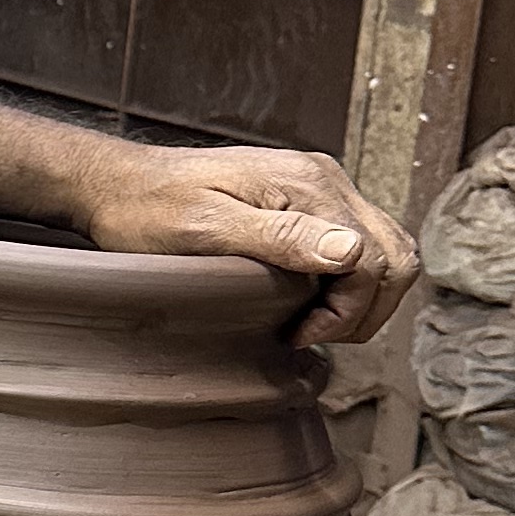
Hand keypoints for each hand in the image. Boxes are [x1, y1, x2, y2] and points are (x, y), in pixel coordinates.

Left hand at [77, 142, 417, 347]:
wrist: (118, 185)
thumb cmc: (149, 210)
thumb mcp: (206, 230)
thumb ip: (281, 238)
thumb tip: (350, 253)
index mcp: (309, 184)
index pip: (375, 261)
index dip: (346, 312)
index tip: (297, 334)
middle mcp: (325, 180)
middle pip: (395, 257)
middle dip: (365, 310)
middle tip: (307, 335)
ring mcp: (319, 189)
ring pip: (383, 254)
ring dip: (359, 300)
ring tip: (305, 324)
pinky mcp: (306, 201)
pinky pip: (354, 247)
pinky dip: (344, 284)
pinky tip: (301, 303)